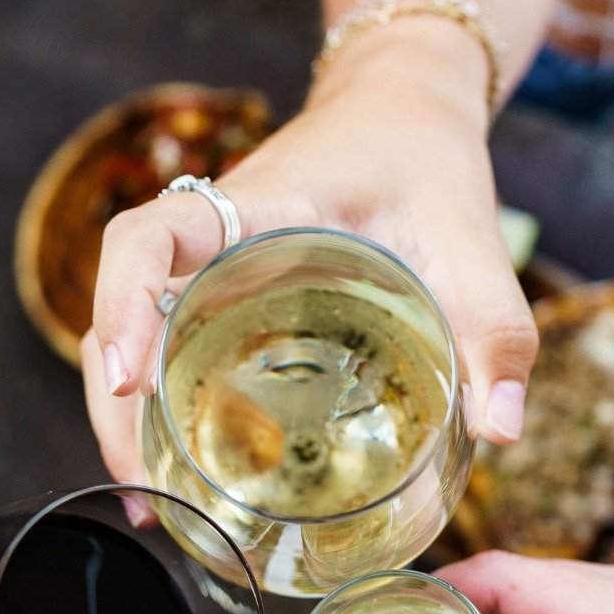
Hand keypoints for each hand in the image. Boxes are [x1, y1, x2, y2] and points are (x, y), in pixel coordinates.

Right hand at [83, 21, 538, 483]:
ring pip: (136, 334)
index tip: (128, 383)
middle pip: (120, 308)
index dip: (123, 305)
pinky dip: (164, 404)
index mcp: (258, 206)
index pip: (148, 237)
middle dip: (113, 406)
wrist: (405, 110)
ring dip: (128, 418)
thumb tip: (500, 429)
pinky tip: (184, 465)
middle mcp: (216, 233)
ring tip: (153, 502)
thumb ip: (495, 330)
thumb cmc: (428, 162)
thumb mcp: (471, 242)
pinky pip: (171, 341)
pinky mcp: (224, 287)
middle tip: (146, 492)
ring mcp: (213, 262)